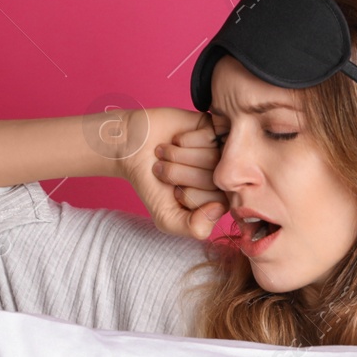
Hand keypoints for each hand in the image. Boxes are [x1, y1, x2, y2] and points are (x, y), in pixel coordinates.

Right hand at [114, 108, 227, 239]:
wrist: (132, 151)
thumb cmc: (151, 185)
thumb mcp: (167, 219)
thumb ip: (195, 228)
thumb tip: (219, 208)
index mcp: (219, 200)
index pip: (216, 202)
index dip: (188, 197)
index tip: (172, 191)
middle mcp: (224, 175)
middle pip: (213, 178)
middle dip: (179, 174)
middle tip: (163, 169)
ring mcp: (222, 150)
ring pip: (211, 157)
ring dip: (179, 155)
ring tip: (167, 154)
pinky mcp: (215, 127)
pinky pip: (209, 136)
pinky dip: (185, 140)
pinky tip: (177, 140)